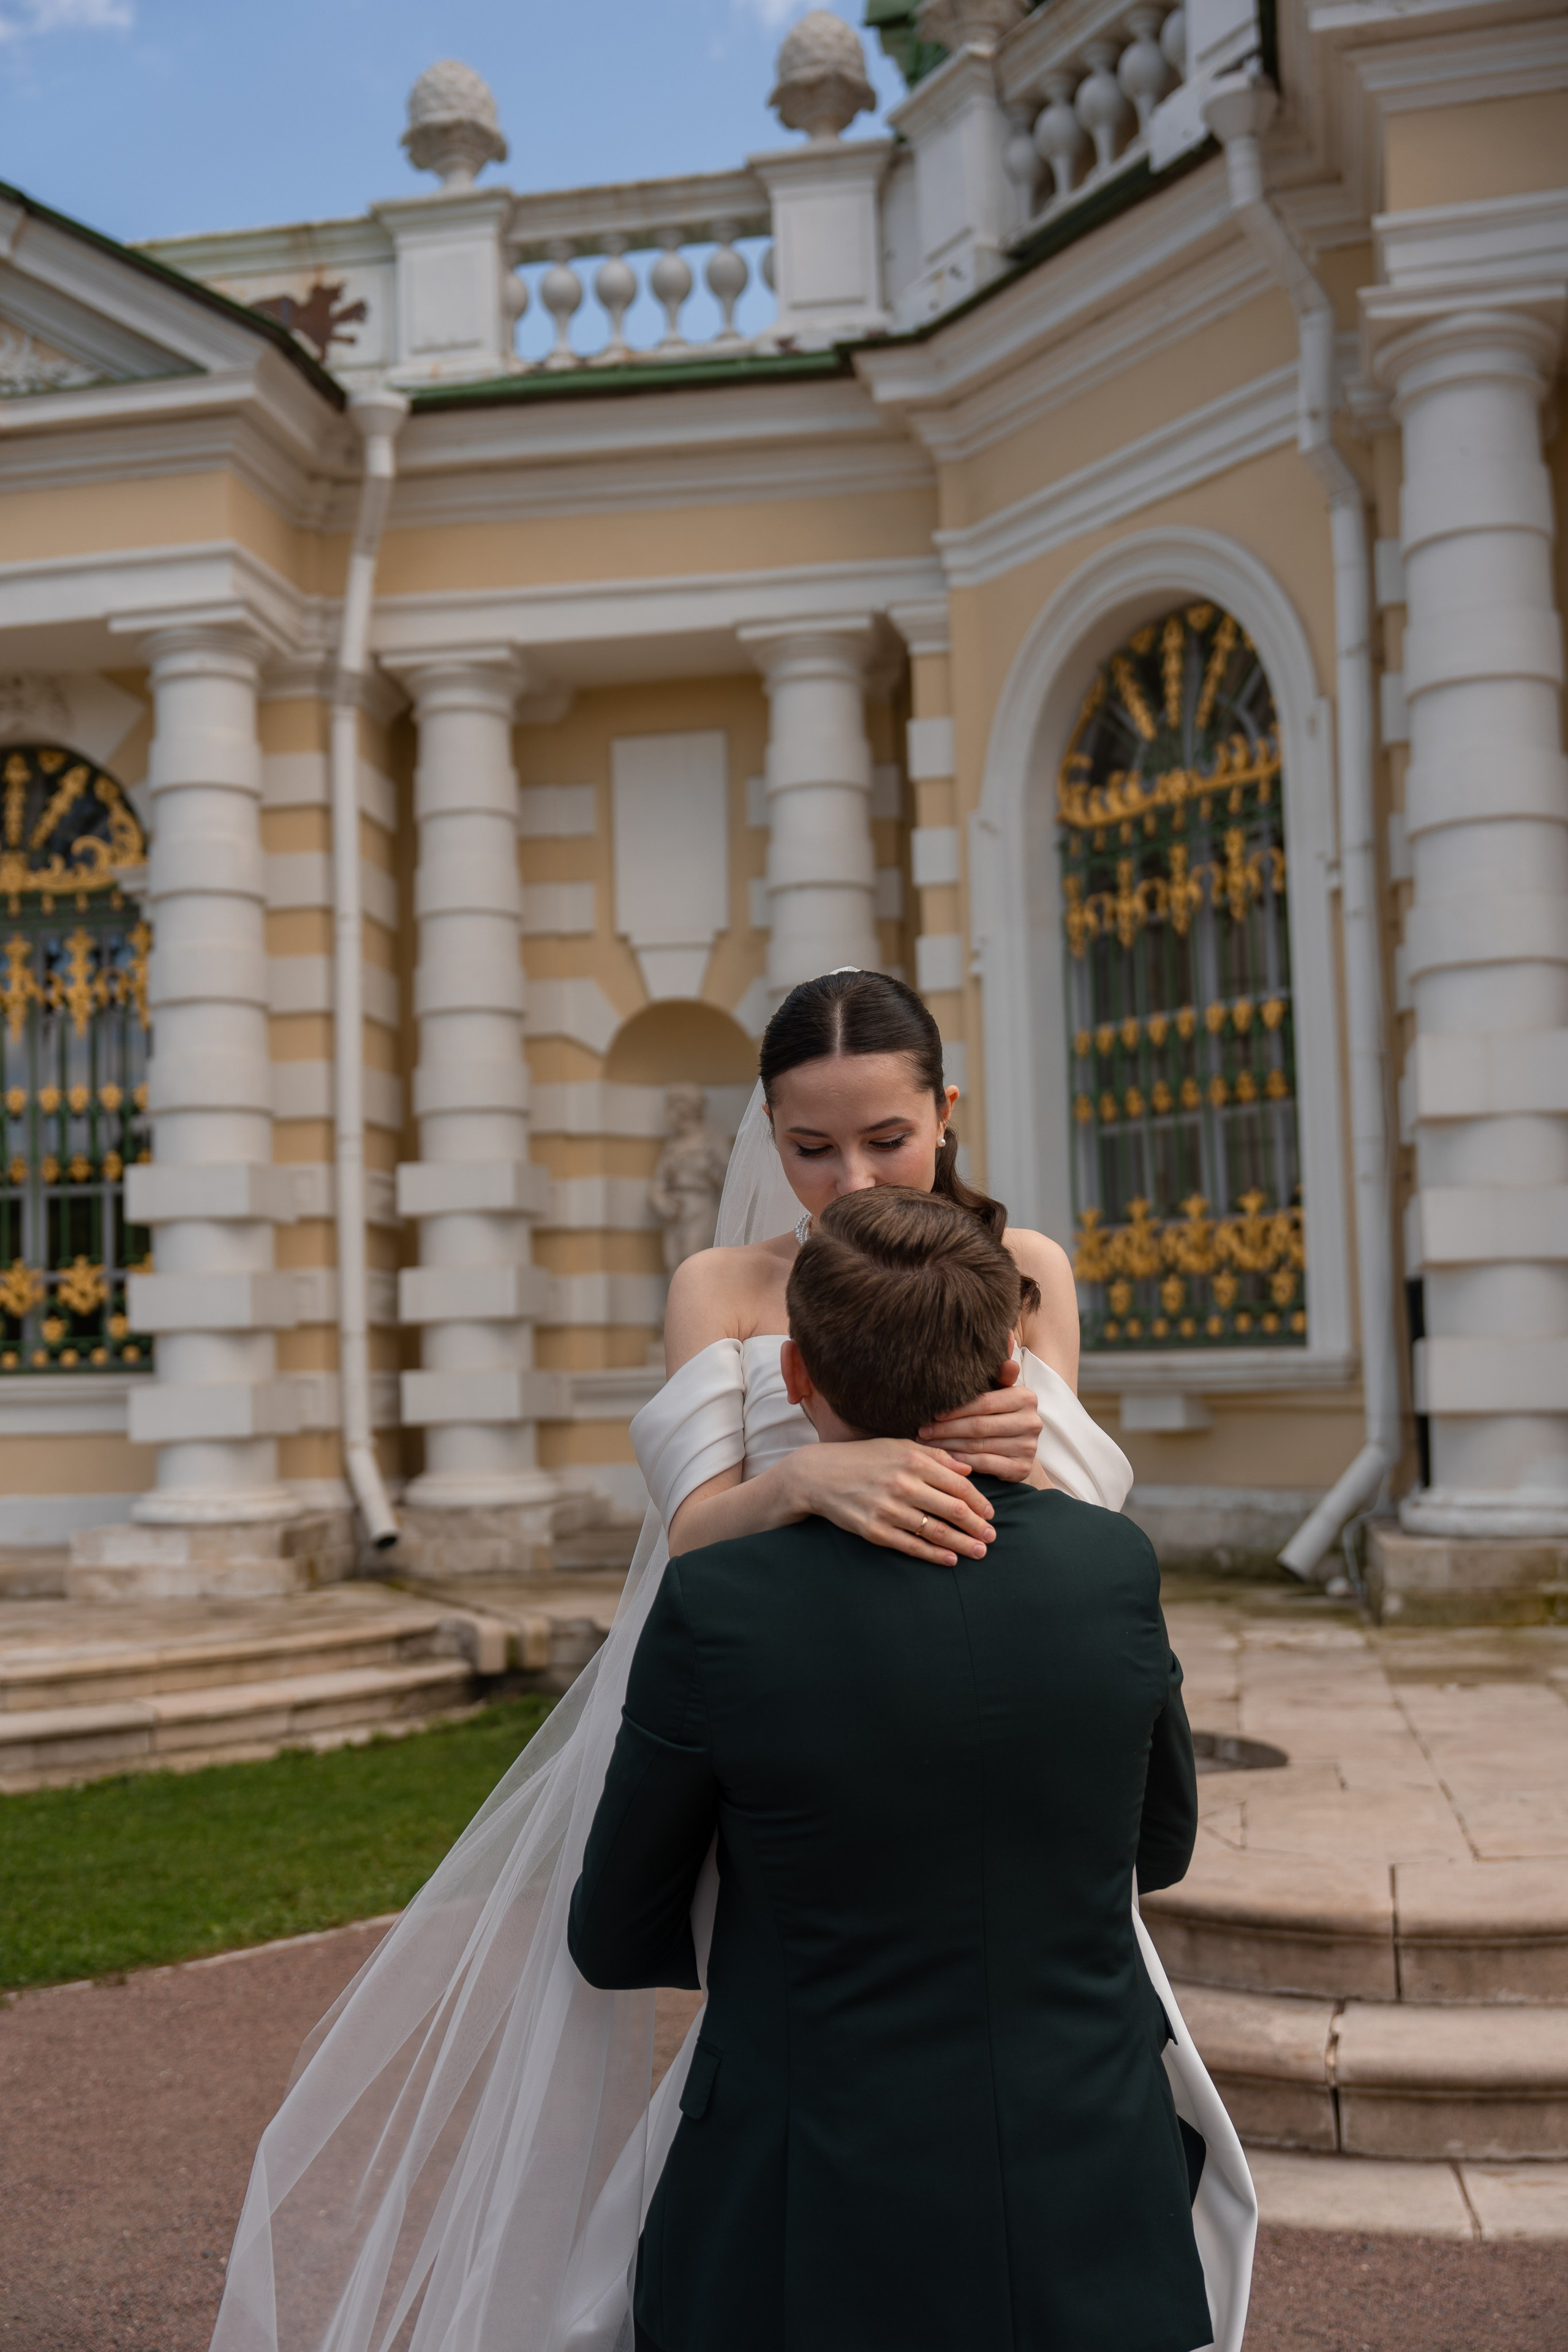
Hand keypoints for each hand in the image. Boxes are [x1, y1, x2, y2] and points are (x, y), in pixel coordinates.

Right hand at [791, 1439, 995, 1564]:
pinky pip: (912, 1546)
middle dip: (977, 1526)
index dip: (979, 1502)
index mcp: (913, 1460)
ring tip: (979, 1551)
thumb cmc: (864, 1458)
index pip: (958, 1484)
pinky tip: (951, 1559)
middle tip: (992, 1536)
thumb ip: (935, 1456)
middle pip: (953, 1510)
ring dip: (963, 1544)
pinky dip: (935, 1555)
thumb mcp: (899, 1447)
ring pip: (937, 1531)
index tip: (990, 1513)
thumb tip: (968, 1468)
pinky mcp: (875, 1530)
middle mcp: (903, 1484)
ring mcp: (889, 1509)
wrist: (819, 1475)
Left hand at [919, 1358, 1042, 1482]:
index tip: (930, 1413)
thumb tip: (1005, 1334)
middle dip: (945, 1429)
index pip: (983, 1402)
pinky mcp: (1022, 1469)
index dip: (955, 1408)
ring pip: (978, 1446)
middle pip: (978, 1425)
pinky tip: (943, 1458)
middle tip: (921, 1430)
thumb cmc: (997, 1416)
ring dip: (947, 1445)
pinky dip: (960, 1461)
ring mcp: (1029, 1447)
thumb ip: (997, 1371)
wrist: (1016, 1452)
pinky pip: (984, 1464)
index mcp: (1025, 1397)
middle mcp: (1032, 1422)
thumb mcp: (995, 1392)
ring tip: (925, 1443)